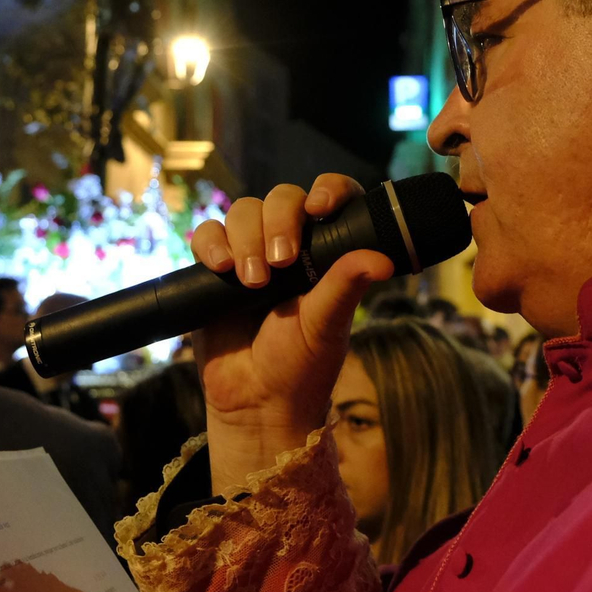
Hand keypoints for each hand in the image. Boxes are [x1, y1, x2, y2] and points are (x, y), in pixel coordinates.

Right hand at [189, 174, 393, 491]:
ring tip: (252, 281)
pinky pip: (207, 234)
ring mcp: (251, 253)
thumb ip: (346, 286)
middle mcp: (290, 244)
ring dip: (245, 239)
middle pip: (281, 199)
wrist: (255, 402)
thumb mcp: (327, 324)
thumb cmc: (301, 366)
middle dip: (279, 223)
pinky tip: (220, 267)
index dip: (328, 189)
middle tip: (280, 265)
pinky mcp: (215, 268)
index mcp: (326, 251)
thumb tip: (383, 260)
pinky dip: (211, 243)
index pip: (332, 197)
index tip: (320, 208)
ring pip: (243, 211)